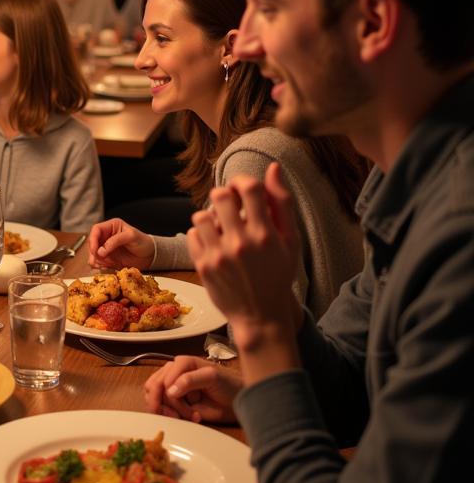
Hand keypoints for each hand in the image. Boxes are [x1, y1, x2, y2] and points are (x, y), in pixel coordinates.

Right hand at [87, 218, 154, 269]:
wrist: (150, 255)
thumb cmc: (143, 242)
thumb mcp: (131, 236)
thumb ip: (115, 241)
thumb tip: (100, 251)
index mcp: (111, 226)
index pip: (96, 230)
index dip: (93, 239)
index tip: (95, 250)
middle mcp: (106, 236)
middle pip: (92, 242)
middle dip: (93, 251)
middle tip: (97, 259)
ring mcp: (106, 248)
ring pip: (94, 253)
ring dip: (94, 260)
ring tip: (101, 265)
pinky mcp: (108, 258)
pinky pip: (99, 262)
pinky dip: (99, 265)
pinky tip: (104, 267)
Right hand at [143, 356, 241, 423]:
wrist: (239, 400)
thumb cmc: (229, 384)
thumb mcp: (212, 377)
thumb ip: (190, 379)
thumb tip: (169, 391)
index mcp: (182, 363)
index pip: (163, 379)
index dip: (168, 396)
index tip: (179, 410)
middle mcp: (174, 373)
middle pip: (154, 388)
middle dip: (164, 404)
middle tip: (177, 416)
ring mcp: (175, 388)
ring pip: (155, 398)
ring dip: (168, 411)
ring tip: (188, 416)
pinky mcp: (177, 402)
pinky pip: (163, 407)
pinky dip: (172, 415)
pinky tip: (191, 417)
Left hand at [188, 163, 303, 377]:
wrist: (261, 315)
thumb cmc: (278, 274)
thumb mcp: (291, 241)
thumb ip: (282, 203)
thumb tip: (273, 167)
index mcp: (266, 234)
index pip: (248, 187)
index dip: (242, 180)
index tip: (242, 188)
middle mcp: (240, 243)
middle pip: (220, 196)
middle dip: (224, 196)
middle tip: (230, 207)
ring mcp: (219, 256)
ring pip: (201, 215)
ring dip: (210, 216)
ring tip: (221, 226)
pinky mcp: (202, 266)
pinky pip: (192, 234)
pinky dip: (201, 235)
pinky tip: (213, 243)